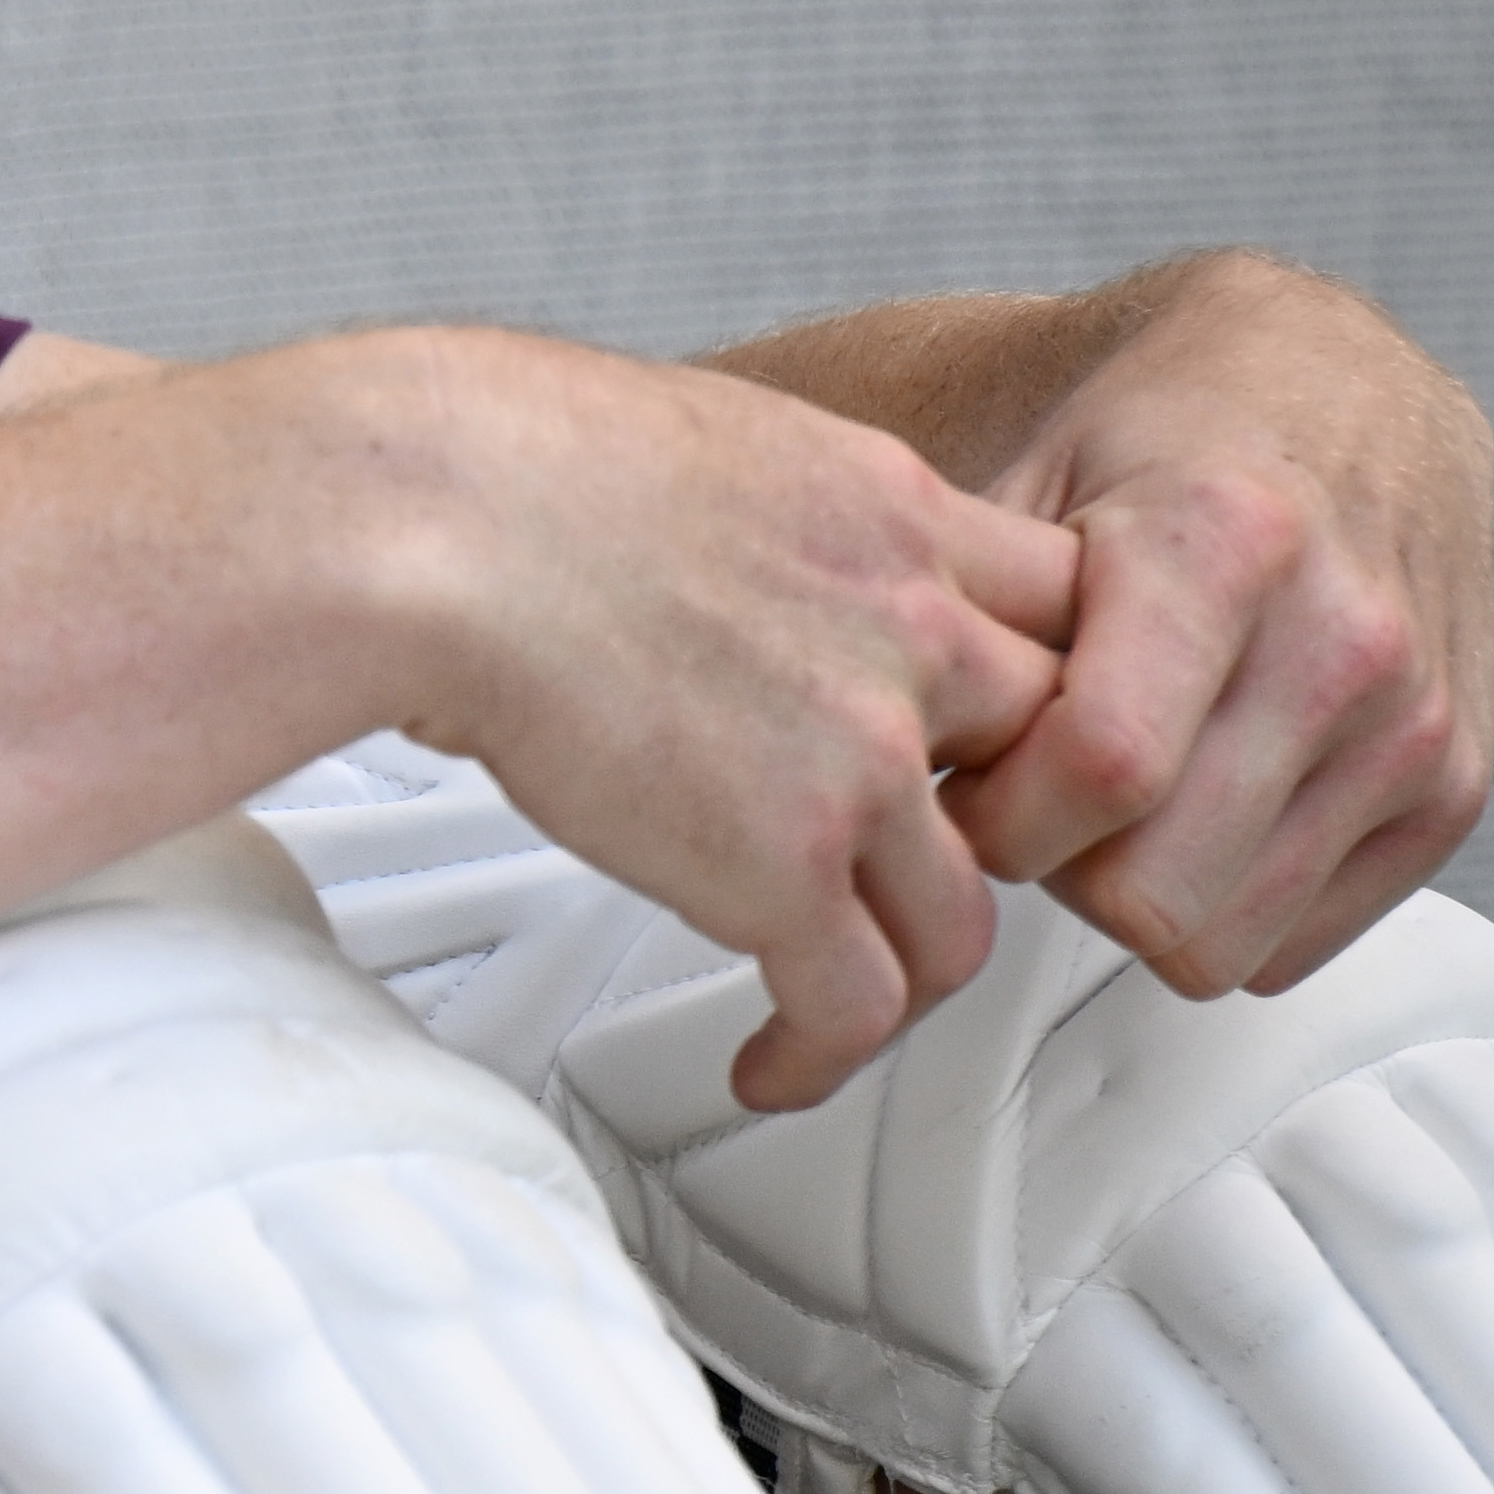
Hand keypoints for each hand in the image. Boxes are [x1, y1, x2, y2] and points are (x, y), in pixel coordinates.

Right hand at [328, 328, 1081, 1109]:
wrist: (435, 518)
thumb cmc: (503, 462)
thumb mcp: (710, 434)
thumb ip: (771, 510)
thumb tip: (719, 544)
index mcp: (894, 513)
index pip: (1058, 608)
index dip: (1035, 680)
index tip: (988, 728)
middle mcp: (912, 630)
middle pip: (1052, 764)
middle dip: (993, 829)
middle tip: (920, 862)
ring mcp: (863, 751)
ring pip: (963, 914)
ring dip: (904, 971)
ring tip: (845, 996)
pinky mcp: (783, 860)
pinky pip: (858, 1001)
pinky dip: (820, 1053)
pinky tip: (775, 1059)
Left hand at [931, 258, 1493, 995]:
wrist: (1338, 385)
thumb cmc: (1158, 430)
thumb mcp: (1019, 470)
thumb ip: (945, 608)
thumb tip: (818, 726)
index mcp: (1230, 545)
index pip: (1098, 771)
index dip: (990, 817)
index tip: (955, 785)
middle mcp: (1349, 639)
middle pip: (1155, 889)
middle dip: (1054, 868)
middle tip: (1022, 796)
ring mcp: (1416, 723)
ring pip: (1222, 941)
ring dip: (1132, 895)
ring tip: (1101, 799)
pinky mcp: (1453, 791)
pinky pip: (1294, 945)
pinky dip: (1219, 908)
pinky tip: (1187, 813)